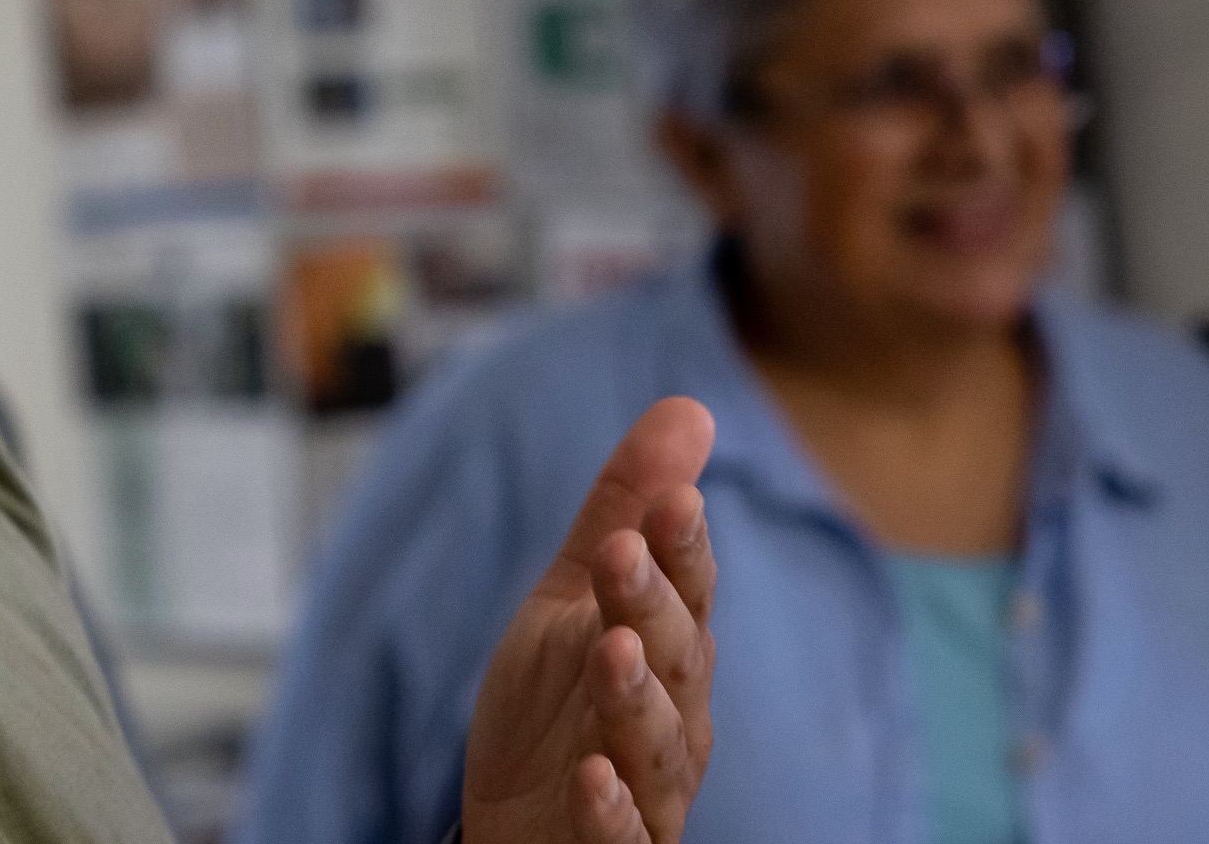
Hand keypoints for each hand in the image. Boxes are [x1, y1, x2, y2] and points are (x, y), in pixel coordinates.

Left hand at [459, 397, 716, 843]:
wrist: (520, 822)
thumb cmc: (556, 707)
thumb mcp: (573, 597)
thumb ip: (624, 511)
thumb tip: (689, 408)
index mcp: (669, 649)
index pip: (687, 590)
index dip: (682, 547)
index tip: (672, 497)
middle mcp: (673, 717)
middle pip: (674, 657)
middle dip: (652, 603)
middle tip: (622, 551)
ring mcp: (647, 787)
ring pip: (653, 742)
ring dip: (635, 696)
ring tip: (613, 649)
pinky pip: (622, 834)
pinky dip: (611, 809)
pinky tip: (592, 776)